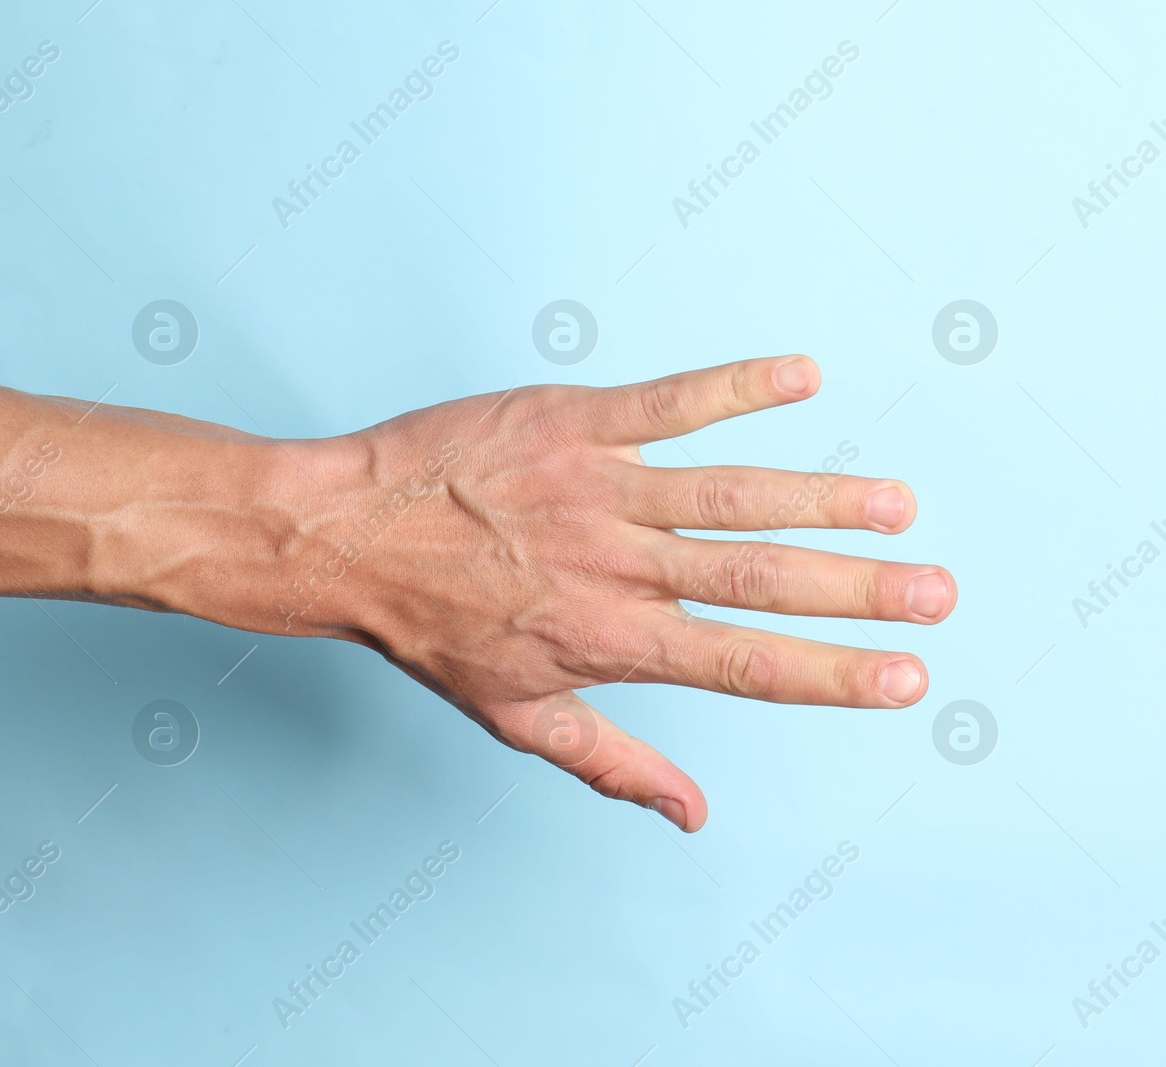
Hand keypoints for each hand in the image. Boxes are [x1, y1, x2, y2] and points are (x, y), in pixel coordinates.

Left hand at [311, 356, 953, 831]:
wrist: (343, 537)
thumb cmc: (427, 630)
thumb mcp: (514, 715)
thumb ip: (611, 761)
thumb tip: (691, 816)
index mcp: (610, 640)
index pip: (744, 664)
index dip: (832, 673)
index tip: (906, 676)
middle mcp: (614, 567)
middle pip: (758, 579)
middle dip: (857, 588)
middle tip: (936, 590)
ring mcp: (595, 489)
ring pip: (730, 492)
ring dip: (820, 496)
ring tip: (895, 505)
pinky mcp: (569, 423)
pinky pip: (666, 403)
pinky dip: (736, 388)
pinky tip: (801, 377)